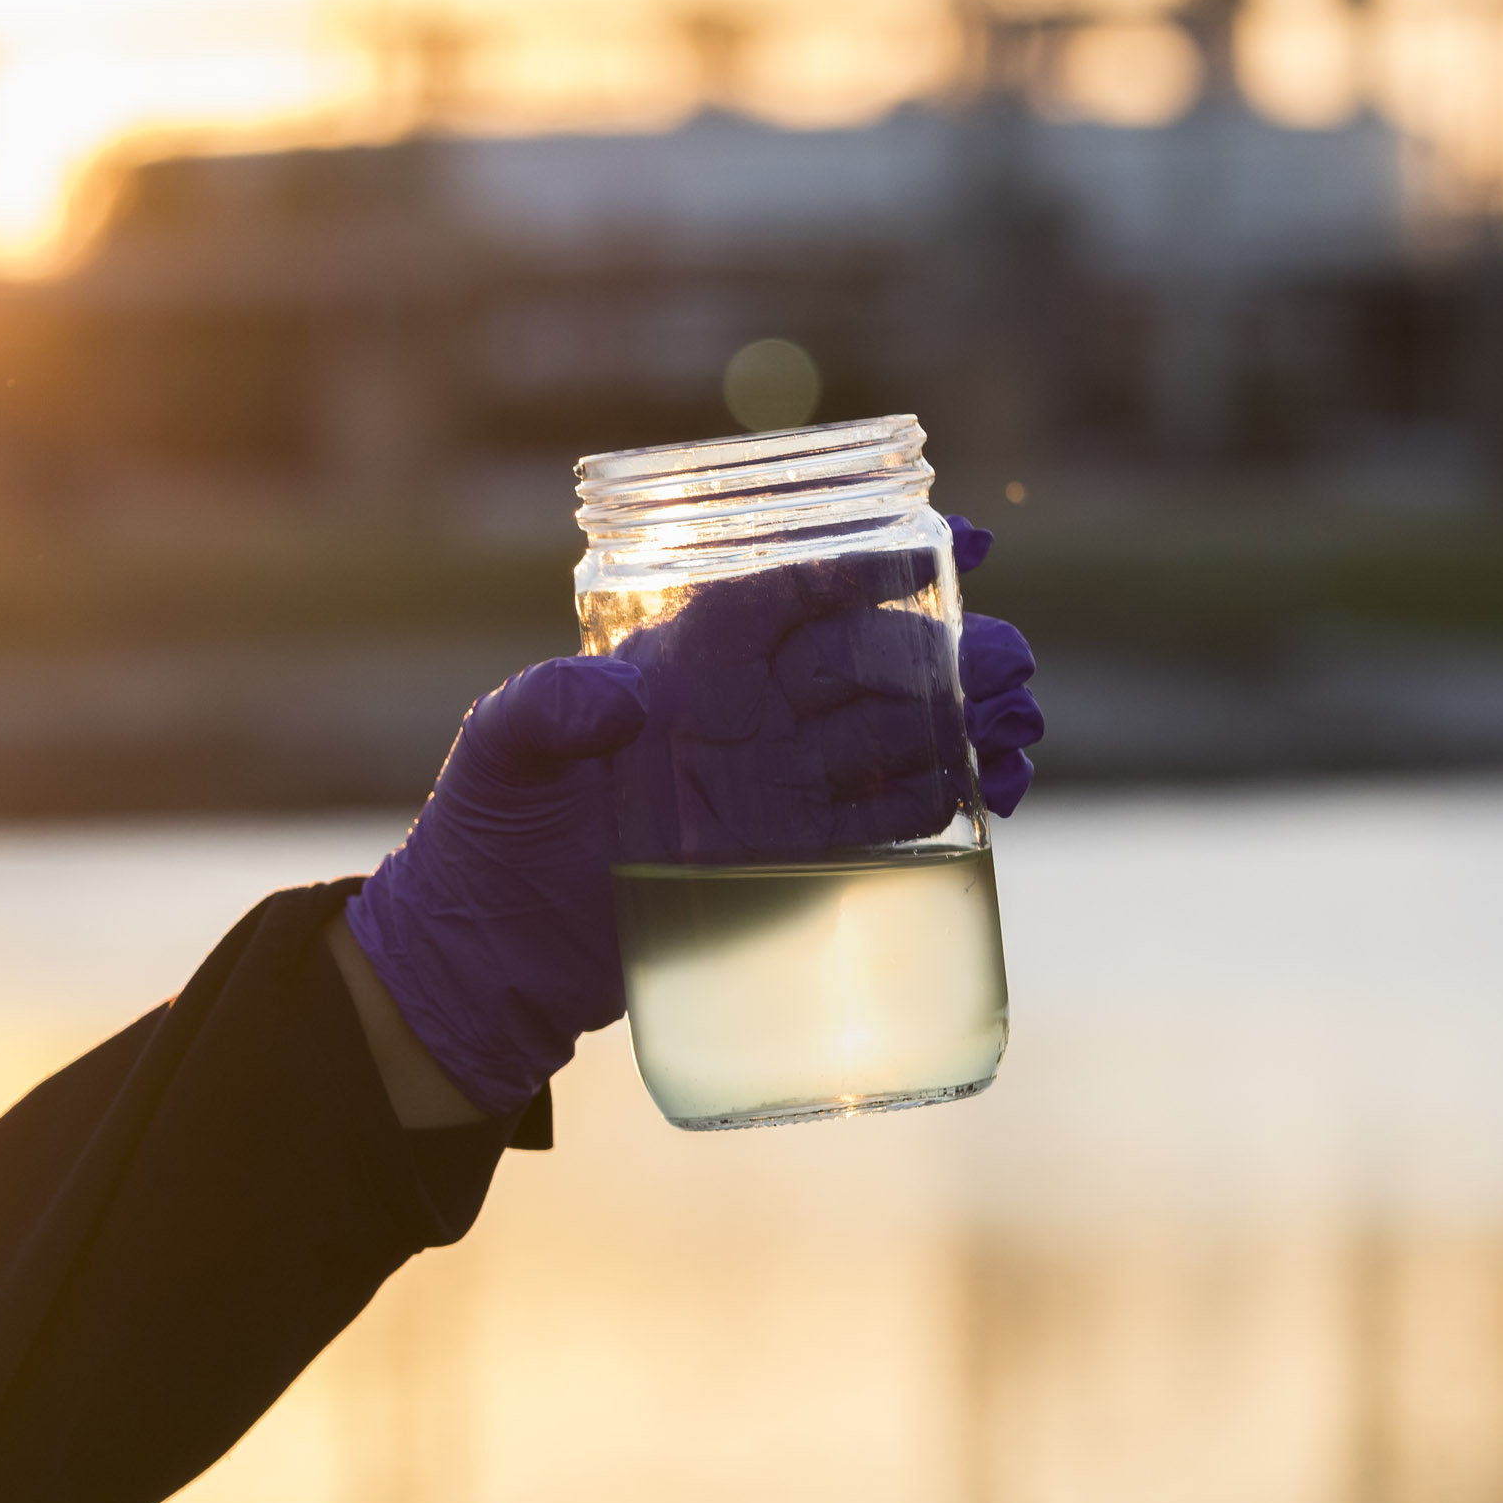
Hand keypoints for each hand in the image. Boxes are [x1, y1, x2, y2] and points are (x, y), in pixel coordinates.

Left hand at [345, 519, 1043, 1119]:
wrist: (487, 958)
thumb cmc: (482, 837)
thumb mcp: (495, 755)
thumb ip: (541, 712)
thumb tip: (621, 702)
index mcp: (685, 663)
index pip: (793, 588)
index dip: (873, 561)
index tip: (958, 545)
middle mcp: (744, 715)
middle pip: (870, 660)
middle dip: (950, 650)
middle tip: (1006, 661)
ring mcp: (776, 786)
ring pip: (900, 733)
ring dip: (970, 720)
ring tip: (1020, 724)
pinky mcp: (793, 859)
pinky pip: (893, 817)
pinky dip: (955, 798)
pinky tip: (1000, 791)